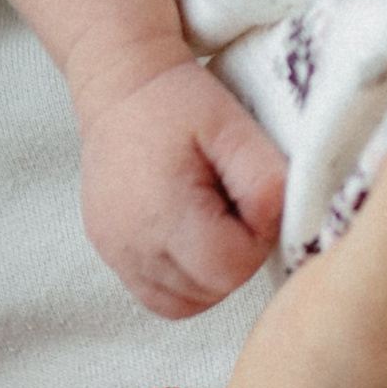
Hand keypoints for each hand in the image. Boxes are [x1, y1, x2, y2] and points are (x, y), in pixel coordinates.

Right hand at [79, 59, 286, 320]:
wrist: (121, 85)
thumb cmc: (180, 101)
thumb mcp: (234, 126)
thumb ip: (265, 180)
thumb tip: (276, 226)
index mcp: (163, 212)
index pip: (230, 269)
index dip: (255, 241)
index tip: (252, 201)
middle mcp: (131, 244)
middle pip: (209, 291)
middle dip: (235, 257)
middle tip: (233, 206)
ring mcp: (115, 253)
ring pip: (185, 302)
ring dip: (211, 274)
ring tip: (212, 219)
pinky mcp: (110, 253)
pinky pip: (158, 295)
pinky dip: (185, 279)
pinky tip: (192, 235)